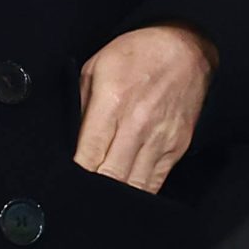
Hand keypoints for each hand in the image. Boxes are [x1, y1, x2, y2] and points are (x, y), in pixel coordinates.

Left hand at [74, 25, 215, 192]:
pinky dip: (139, 192)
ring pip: (136, 185)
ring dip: (116, 196)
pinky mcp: (177, 147)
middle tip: (78, 196)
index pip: (89, 154)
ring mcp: (161, 139)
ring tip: (100, 200)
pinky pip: (156, 182)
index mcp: (112, 103)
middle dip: (93, 189)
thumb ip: (80, 107)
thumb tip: (70, 140)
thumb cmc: (134, 55)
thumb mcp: (93, 69)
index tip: (65, 183)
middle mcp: (138, 125)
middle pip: (112, 176)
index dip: (75, 174)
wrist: (184, 49)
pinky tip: (125, 194)